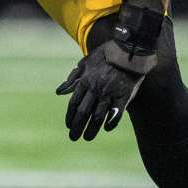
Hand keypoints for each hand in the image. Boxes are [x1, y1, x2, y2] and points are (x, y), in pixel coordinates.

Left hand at [56, 3, 165, 141]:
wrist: (128, 49)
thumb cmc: (106, 55)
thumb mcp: (86, 62)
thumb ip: (73, 78)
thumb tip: (59, 91)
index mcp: (86, 81)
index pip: (74, 103)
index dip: (70, 116)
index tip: (68, 125)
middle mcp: (96, 89)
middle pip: (84, 112)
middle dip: (77, 126)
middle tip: (73, 137)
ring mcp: (110, 93)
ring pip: (98, 116)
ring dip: (92, 129)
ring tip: (87, 137)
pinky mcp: (124, 96)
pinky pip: (116, 113)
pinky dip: (111, 122)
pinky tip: (107, 128)